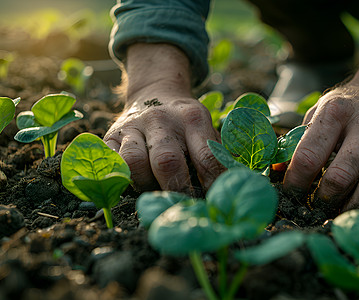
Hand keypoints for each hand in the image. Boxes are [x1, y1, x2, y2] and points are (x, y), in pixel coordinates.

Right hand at [104, 93, 223, 193]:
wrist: (155, 92)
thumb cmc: (186, 121)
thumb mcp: (205, 127)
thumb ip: (217, 153)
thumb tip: (231, 184)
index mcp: (193, 118)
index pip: (206, 156)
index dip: (212, 184)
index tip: (215, 201)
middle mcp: (161, 119)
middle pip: (167, 161)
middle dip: (177, 190)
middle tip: (184, 205)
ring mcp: (133, 126)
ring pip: (135, 163)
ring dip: (146, 185)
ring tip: (155, 189)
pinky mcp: (110, 136)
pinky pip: (113, 163)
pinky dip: (123, 179)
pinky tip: (136, 183)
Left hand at [283, 25, 358, 217]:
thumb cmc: (347, 107)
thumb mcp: (318, 113)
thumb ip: (298, 141)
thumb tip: (275, 171)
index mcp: (335, 112)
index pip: (308, 156)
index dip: (296, 182)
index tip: (291, 194)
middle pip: (340, 175)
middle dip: (324, 200)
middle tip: (316, 208)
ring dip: (353, 207)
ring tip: (340, 214)